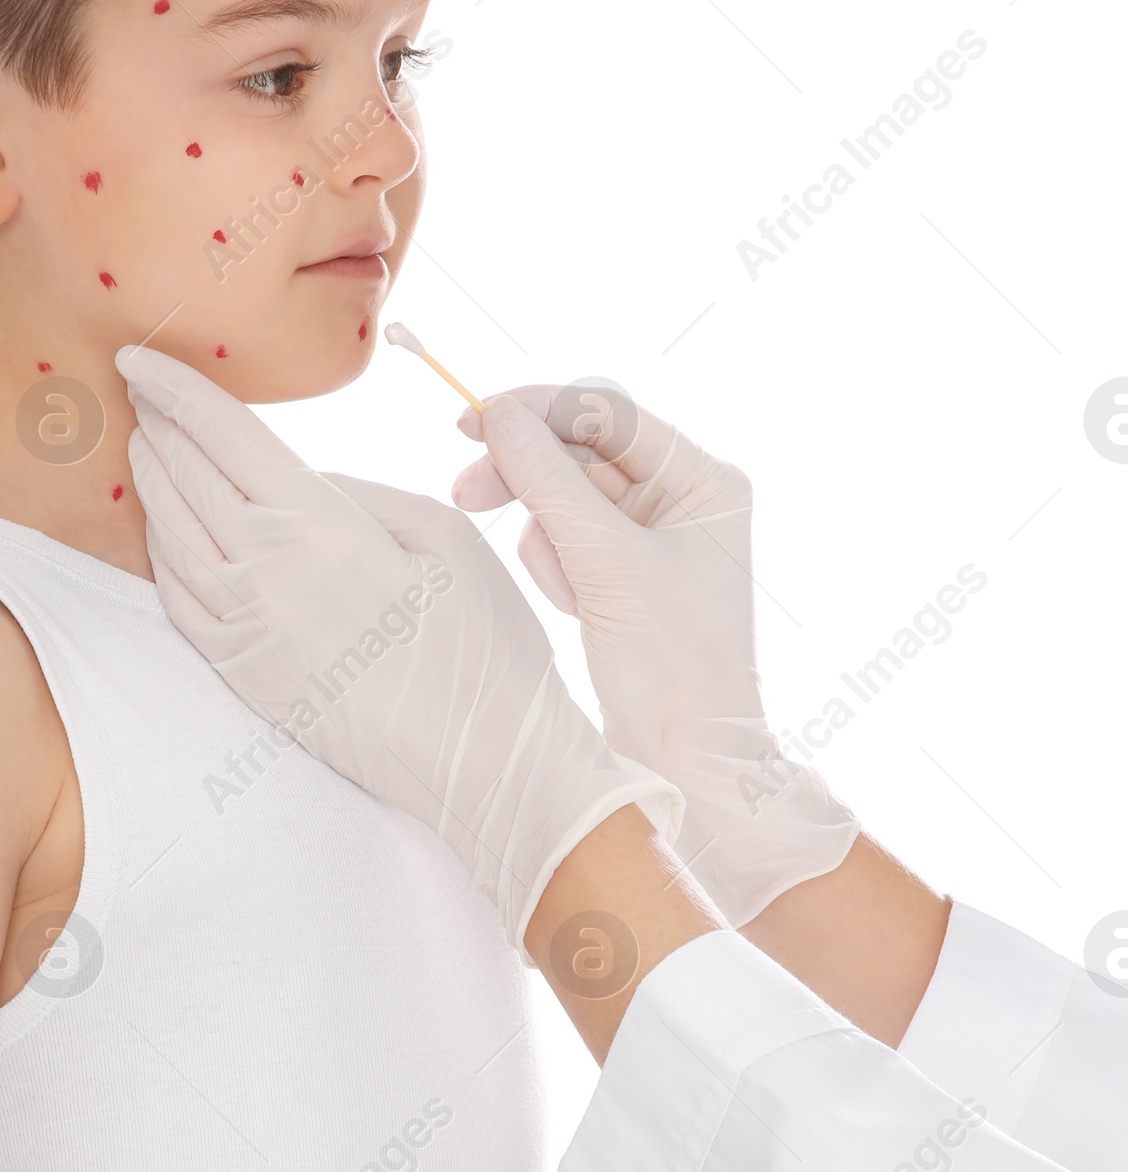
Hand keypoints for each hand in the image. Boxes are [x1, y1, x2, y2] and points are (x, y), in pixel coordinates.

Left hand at [116, 345, 679, 950]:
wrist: (483, 765)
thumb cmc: (484, 644)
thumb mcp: (443, 535)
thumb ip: (359, 495)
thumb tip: (304, 485)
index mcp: (314, 524)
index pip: (220, 435)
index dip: (175, 388)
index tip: (139, 356)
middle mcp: (261, 575)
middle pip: (183, 479)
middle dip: (158, 426)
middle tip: (139, 392)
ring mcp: (244, 633)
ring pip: (169, 540)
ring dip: (153, 487)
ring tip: (148, 452)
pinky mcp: (245, 678)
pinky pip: (179, 602)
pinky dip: (162, 557)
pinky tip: (167, 538)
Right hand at [453, 383, 854, 927]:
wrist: (684, 761)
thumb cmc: (670, 667)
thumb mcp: (606, 564)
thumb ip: (548, 481)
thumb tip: (497, 412)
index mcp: (703, 480)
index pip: (609, 415)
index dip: (538, 410)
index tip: (473, 422)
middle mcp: (682, 497)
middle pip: (580, 450)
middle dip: (528, 474)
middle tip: (467, 491)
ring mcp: (651, 535)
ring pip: (563, 495)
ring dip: (546, 535)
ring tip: (564, 590)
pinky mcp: (620, 573)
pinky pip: (562, 539)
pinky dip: (554, 567)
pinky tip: (573, 609)